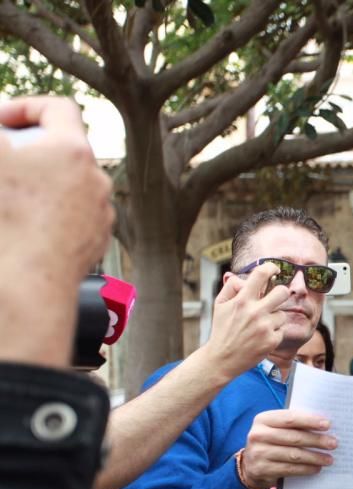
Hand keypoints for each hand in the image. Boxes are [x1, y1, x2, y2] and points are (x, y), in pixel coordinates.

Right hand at [0, 96, 112, 281]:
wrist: (31, 276)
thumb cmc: (8, 212)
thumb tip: (3, 138)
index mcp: (74, 150)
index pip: (58, 108)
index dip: (26, 107)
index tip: (0, 121)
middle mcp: (97, 178)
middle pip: (64, 149)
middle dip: (32, 150)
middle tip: (6, 159)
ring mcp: (101, 210)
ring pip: (71, 185)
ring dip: (44, 183)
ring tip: (14, 195)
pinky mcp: (97, 238)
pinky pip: (76, 215)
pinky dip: (53, 213)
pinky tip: (29, 223)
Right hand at [199, 263, 289, 380]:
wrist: (222, 359)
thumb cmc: (222, 330)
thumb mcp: (220, 305)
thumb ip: (231, 287)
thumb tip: (243, 277)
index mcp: (242, 301)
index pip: (260, 275)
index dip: (270, 267)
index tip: (274, 269)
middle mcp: (255, 312)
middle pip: (282, 292)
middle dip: (280, 293)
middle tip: (275, 297)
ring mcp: (265, 327)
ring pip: (282, 314)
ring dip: (274, 317)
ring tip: (260, 325)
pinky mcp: (272, 341)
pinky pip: (281, 329)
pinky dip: (274, 332)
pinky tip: (261, 337)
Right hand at [241, 410, 336, 488]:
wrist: (250, 465)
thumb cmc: (272, 441)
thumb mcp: (277, 428)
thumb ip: (294, 424)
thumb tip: (323, 425)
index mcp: (263, 419)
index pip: (290, 418)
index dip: (310, 421)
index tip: (327, 425)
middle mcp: (258, 435)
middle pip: (294, 437)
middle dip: (316, 441)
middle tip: (333, 443)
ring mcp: (258, 453)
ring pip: (293, 455)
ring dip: (314, 457)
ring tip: (329, 458)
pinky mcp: (262, 470)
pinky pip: (289, 469)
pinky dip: (306, 469)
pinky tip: (317, 468)